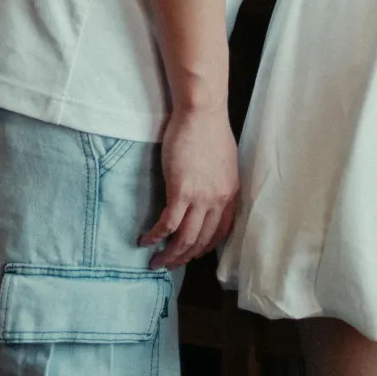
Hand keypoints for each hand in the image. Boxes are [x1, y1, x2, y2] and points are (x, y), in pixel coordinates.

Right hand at [140, 103, 239, 268]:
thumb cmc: (210, 129)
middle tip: (170, 265)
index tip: (193, 254)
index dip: (206, 248)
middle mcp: (218, 199)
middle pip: (201, 241)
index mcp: (230, 192)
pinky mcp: (181, 191)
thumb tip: (208, 195)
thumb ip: (219, 182)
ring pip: (184, 239)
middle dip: (184, 258)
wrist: (202, 111)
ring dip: (169, 256)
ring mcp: (200, 197)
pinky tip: (146, 240)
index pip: (221, 232)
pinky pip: (167, 224)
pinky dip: (155, 237)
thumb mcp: (225, 161)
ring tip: (155, 262)